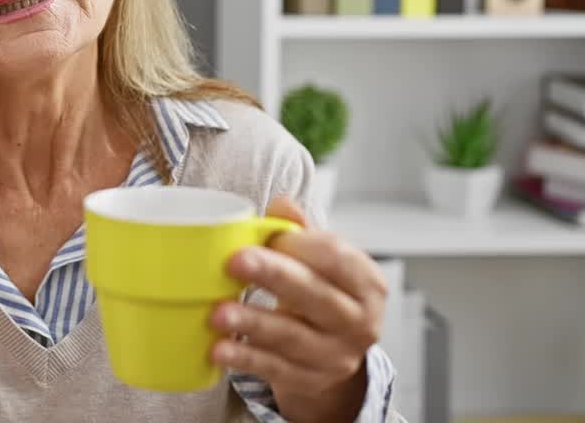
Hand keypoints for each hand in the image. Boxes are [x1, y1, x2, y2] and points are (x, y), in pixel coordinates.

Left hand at [209, 196, 385, 422]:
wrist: (333, 352)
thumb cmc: (321, 293)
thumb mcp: (322, 261)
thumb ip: (301, 231)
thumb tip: (281, 203)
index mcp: (367, 284)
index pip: (337, 259)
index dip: (300, 245)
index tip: (267, 237)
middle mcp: (359, 323)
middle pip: (315, 296)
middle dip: (273, 277)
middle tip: (234, 262)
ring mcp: (336, 356)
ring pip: (291, 337)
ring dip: (252, 323)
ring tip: (217, 313)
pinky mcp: (309, 381)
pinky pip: (274, 369)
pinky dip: (245, 358)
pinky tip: (218, 348)